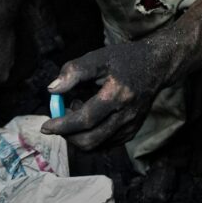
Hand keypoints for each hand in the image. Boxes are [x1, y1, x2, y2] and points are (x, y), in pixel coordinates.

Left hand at [41, 38, 171, 151]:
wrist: (155, 65)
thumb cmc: (123, 59)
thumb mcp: (97, 57)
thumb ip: (73, 72)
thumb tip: (53, 91)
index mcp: (118, 94)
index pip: (85, 119)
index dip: (63, 125)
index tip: (46, 126)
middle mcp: (127, 115)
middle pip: (90, 139)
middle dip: (67, 136)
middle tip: (57, 123)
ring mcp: (132, 126)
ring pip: (97, 145)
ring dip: (78, 136)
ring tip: (76, 113)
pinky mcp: (132, 131)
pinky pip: (106, 144)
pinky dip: (90, 137)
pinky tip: (88, 119)